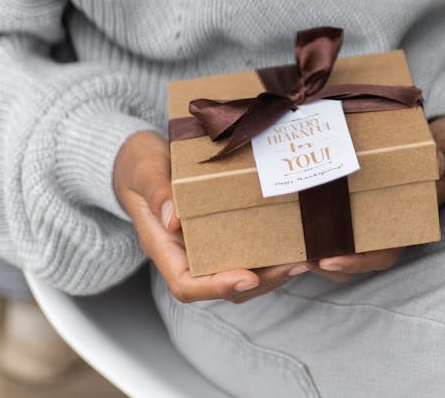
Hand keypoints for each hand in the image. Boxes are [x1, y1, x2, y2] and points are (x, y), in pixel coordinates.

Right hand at [113, 130, 321, 303]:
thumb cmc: (139, 164)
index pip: (187, 284)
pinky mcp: (219, 230)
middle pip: (222, 283)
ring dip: (271, 270)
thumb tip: (173, 219)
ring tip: (304, 257)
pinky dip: (269, 250)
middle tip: (295, 264)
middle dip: (260, 281)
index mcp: (163, 246)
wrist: (141, 157)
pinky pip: (244, 248)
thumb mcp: (145, 171)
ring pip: (239, 270)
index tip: (247, 278)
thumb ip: (156, 192)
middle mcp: (185, 253)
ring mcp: (203, 244)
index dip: (217, 286)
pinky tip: (295, 239)